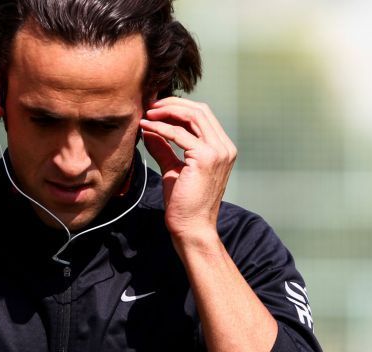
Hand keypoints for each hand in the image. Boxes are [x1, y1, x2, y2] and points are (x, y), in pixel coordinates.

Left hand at [139, 98, 236, 243]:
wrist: (191, 228)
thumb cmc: (183, 204)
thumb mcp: (173, 169)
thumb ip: (164, 149)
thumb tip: (149, 130)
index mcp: (222, 149)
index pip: (202, 116)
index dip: (179, 107)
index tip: (156, 109)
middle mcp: (224, 147)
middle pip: (199, 110)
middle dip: (173, 104)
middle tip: (150, 106)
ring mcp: (217, 152)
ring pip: (193, 116)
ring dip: (167, 111)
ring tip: (147, 114)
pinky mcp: (205, 158)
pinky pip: (180, 134)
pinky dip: (161, 127)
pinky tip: (146, 127)